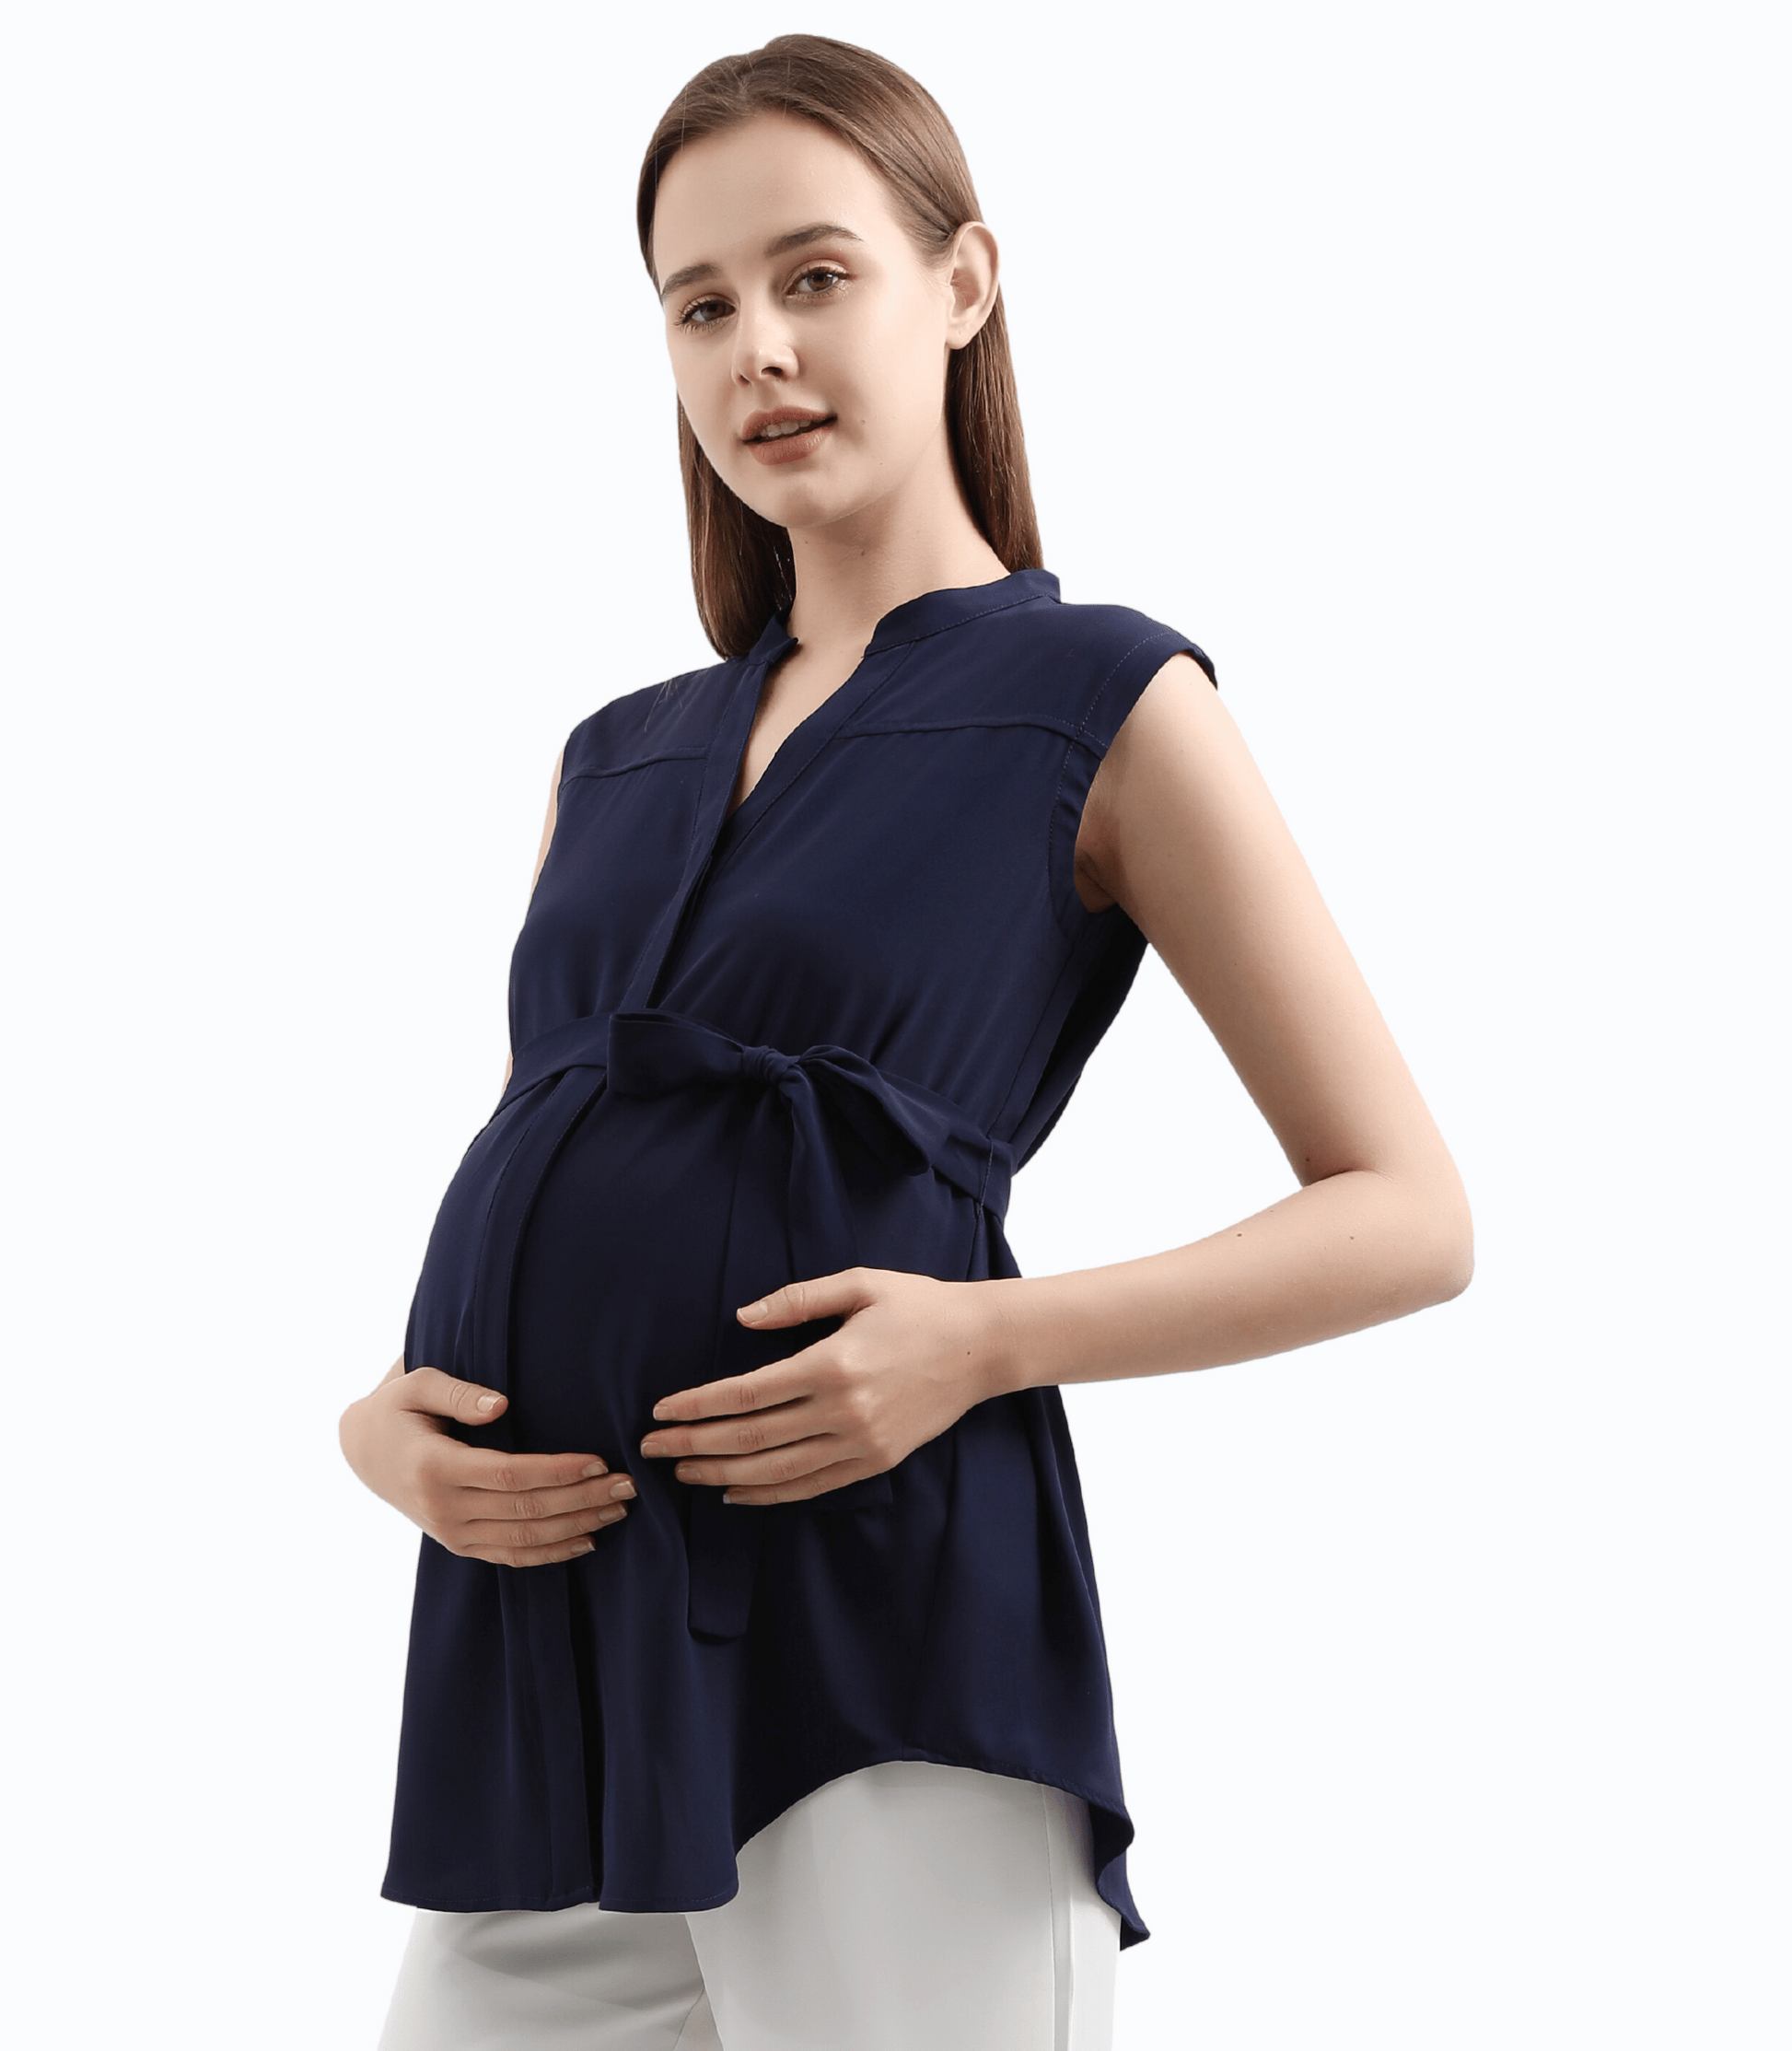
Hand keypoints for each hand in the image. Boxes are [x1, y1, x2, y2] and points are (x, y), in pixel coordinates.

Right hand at [339, 1358, 635, 1565]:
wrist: (364, 1452)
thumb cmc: (397, 1408)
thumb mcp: (416, 1385)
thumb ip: (458, 1393)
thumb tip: (502, 1405)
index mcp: (435, 1467)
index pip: (509, 1474)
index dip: (558, 1471)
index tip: (599, 1460)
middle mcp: (443, 1508)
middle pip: (525, 1510)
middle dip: (582, 1500)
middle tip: (628, 1485)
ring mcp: (451, 1533)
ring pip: (523, 1539)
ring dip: (576, 1527)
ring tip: (618, 1510)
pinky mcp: (458, 1545)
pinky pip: (510, 1556)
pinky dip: (550, 1553)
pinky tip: (586, 1541)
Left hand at [638, 1268, 1005, 1505]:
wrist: (981, 1346)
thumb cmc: (918, 1306)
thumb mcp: (859, 1284)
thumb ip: (796, 1300)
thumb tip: (742, 1317)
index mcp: (832, 1364)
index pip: (746, 1394)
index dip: (697, 1406)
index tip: (661, 1410)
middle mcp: (843, 1411)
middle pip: (751, 1438)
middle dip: (694, 1445)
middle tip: (651, 1448)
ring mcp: (861, 1443)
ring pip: (776, 1471)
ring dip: (722, 1475)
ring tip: (682, 1473)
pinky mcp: (875, 1461)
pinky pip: (811, 1486)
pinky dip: (769, 1494)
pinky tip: (736, 1492)